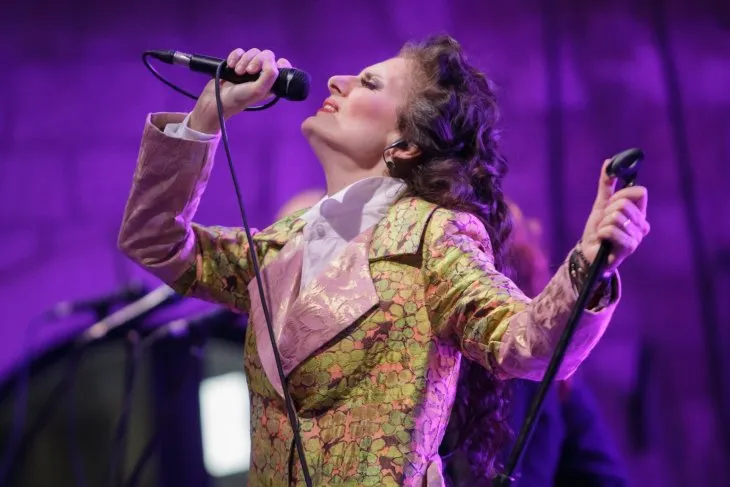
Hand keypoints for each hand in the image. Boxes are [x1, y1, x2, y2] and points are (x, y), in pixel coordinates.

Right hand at [188, 48, 291, 133]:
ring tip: (238, 72)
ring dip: (244, 60)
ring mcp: (249, 68)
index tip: (277, 64)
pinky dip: (235, 56)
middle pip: (267, 55)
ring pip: (253, 52)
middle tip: (249, 72)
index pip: (283, 67)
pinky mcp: (237, 63)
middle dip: (257, 60)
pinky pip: (240, 52)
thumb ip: (269, 75)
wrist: (216, 100)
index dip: (282, 63)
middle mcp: (261, 75)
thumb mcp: (258, 90)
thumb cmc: (239, 99)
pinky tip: (230, 66)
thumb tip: (271, 59)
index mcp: (270, 83)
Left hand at [579, 158, 649, 274]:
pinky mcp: (629, 248)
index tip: (611, 202)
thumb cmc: (597, 229)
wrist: (588, 252)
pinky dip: (602, 232)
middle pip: (625, 203)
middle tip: (605, 221)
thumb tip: (609, 162)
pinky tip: (602, 239)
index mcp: (639, 213)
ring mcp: (637, 237)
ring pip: (617, 216)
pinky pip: (612, 230)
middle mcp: (642, 224)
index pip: (640, 192)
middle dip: (608, 210)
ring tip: (603, 231)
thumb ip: (606, 184)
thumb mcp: (600, 204)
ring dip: (603, 223)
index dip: (622, 194)